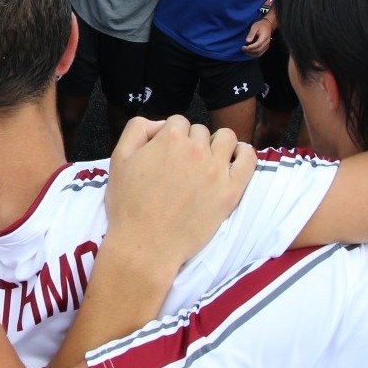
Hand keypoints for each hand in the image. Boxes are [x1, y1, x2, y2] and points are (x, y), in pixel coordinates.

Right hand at [106, 116, 253, 272]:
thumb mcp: (118, 159)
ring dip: (217, 144)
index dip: (171, 136)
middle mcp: (196, 149)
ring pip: (226, 138)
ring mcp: (216, 170)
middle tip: (182, 166)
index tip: (167, 154)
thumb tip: (160, 125)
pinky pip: (248, 159)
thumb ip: (137, 129)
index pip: (178, 122)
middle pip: (200, 131)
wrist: (145, 246)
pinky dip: (243, 154)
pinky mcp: (231, 191)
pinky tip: (234, 160)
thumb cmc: (128, 206)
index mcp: (169, 139)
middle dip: (192, 142)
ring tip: (207, 161)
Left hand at [242, 15, 272, 56]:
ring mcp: (267, 45)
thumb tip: (247, 41)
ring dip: (252, 54)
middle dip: (250, 51)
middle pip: (258, 50)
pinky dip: (254, 54)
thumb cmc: (260, 25)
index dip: (250, 47)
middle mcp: (266, 42)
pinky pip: (260, 53)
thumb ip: (251, 34)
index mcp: (264, 37)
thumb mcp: (254, 27)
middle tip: (243, 49)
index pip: (258, 44)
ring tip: (245, 51)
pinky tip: (249, 53)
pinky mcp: (266, 47)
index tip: (243, 47)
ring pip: (259, 53)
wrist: (268, 25)